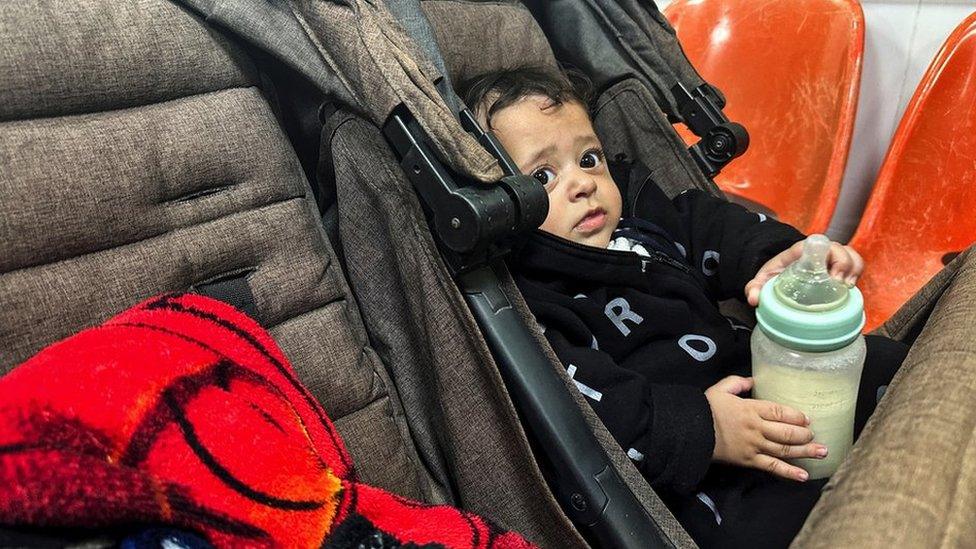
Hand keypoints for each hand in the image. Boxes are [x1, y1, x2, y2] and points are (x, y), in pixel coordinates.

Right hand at [705, 376, 826, 481]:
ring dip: (805, 451)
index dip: (795, 416)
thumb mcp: (719, 389)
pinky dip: (789, 472)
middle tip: (817, 436)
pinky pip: (773, 467)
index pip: (779, 412)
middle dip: (805, 435)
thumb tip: (753, 380)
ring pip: (784, 449)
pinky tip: (804, 475)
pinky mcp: (749, 461)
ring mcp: (754, 446)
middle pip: (786, 432)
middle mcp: (756, 428)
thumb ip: (737, 383)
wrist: (690, 431)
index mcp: (750, 409)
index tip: (807, 419)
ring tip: (823, 452)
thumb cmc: (704, 409)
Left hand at [744, 239, 863, 305]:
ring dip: (854, 269)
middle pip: (840, 249)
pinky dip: (857, 273)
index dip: (830, 255)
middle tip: (840, 284)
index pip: (820, 244)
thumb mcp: (763, 280)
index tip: (832, 276)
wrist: (781, 276)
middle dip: (845, 265)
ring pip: (851, 255)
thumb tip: (754, 300)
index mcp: (801, 250)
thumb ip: (754, 288)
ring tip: (848, 287)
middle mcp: (819, 252)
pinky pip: (856, 264)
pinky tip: (851, 287)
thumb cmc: (775, 276)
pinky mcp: (839, 268)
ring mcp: (831, 258)